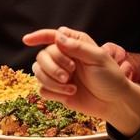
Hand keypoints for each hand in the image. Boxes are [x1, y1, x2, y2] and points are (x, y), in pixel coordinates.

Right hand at [23, 27, 139, 135]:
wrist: (113, 102)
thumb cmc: (110, 77)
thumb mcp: (98, 58)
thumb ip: (77, 47)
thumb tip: (58, 36)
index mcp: (74, 45)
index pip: (51, 36)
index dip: (38, 36)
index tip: (26, 40)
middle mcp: (63, 57)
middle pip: (41, 56)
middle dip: (53, 66)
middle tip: (70, 74)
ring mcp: (58, 74)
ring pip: (38, 72)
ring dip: (52, 81)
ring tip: (71, 86)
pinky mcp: (55, 90)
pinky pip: (41, 89)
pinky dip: (54, 92)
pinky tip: (70, 94)